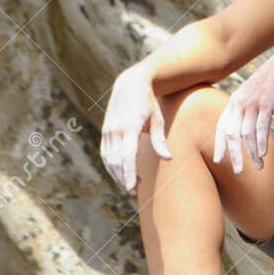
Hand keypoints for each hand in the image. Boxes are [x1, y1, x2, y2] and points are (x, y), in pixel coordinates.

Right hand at [100, 64, 170, 193]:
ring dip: (117, 174)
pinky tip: (120, 173)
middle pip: (116, 161)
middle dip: (124, 178)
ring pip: (108, 159)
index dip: (129, 174)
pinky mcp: (105, 131)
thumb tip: (168, 158)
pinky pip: (105, 153)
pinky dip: (111, 165)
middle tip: (134, 190)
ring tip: (130, 184)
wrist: (131, 84)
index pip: (127, 156)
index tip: (132, 188)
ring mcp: (108, 130)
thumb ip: (160, 140)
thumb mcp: (158, 119)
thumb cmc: (149, 103)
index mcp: (129, 127)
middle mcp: (115, 130)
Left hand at [213, 48, 273, 172]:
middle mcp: (239, 103)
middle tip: (238, 172)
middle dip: (234, 155)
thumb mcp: (252, 95)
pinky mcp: (267, 104)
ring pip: (247, 134)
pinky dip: (261, 141)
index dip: (220, 145)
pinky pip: (261, 126)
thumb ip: (245, 110)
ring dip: (251, 153)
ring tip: (258, 167)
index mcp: (234, 102)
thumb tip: (243, 129)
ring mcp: (253, 103)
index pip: (221, 127)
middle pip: (232, 134)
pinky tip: (263, 154)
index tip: (218, 161)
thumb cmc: (270, 83)